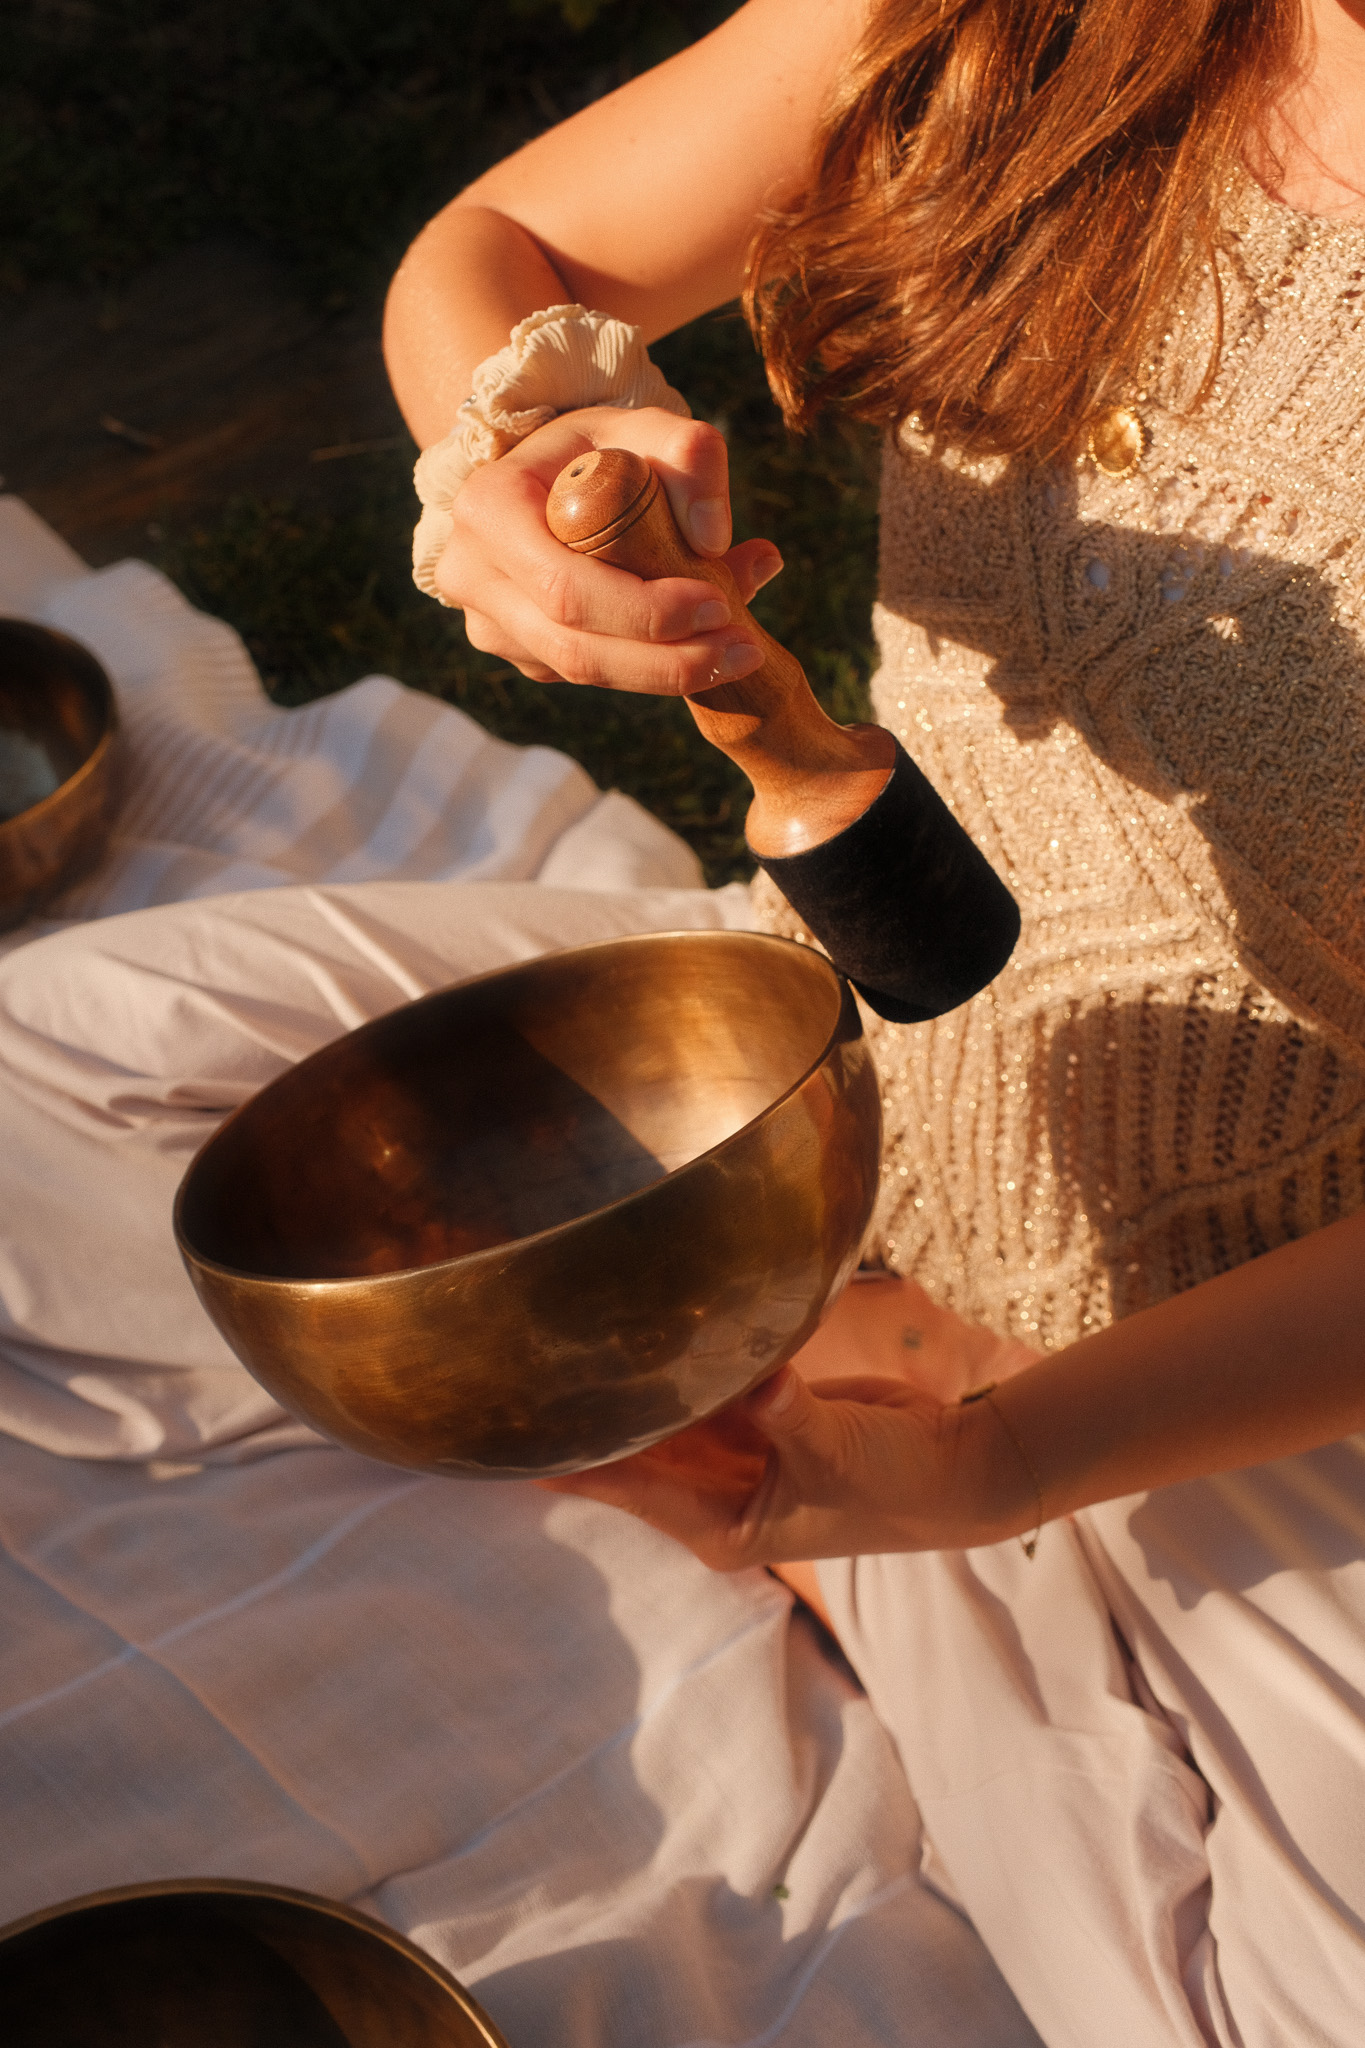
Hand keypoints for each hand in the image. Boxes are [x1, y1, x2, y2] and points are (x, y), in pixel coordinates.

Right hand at [434, 405, 782, 693]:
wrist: (551, 472)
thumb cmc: (600, 448)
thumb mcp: (644, 424)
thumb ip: (691, 455)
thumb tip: (713, 537)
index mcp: (490, 509)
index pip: (566, 587)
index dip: (643, 611)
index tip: (718, 604)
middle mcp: (472, 573)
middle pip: (573, 647)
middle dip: (666, 659)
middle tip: (745, 648)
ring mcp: (488, 621)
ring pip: (580, 672)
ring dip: (665, 673)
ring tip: (739, 651)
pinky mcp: (517, 650)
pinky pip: (585, 674)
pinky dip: (647, 667)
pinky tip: (698, 644)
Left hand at [543, 1277, 1043, 1568]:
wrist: (954, 1469)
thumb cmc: (896, 1484)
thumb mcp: (835, 1453)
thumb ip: (787, 1414)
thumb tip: (757, 1380)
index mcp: (719, 1525)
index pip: (625, 1489)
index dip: (569, 1463)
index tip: (506, 1440)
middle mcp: (715, 1494)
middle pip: (632, 1452)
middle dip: (587, 1417)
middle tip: (520, 1369)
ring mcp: (735, 1454)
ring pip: (663, 1416)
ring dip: (630, 1387)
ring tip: (560, 1343)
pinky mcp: (758, 1415)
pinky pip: (703, 1387)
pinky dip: (680, 1365)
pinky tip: (635, 1329)